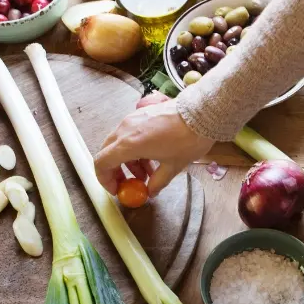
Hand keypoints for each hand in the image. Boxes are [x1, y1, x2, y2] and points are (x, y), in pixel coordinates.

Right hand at [95, 92, 213, 196]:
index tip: (117, 189)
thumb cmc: (187, 139)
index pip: (101, 163)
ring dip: (128, 161)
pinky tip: (152, 156)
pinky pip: (129, 133)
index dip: (105, 180)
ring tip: (148, 172)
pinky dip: (134, 148)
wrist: (202, 112)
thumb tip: (151, 191)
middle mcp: (125, 129)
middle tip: (130, 183)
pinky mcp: (141, 113)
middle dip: (116, 171)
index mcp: (128, 144)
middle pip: (108, 152)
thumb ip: (157, 182)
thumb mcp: (173, 167)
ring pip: (119, 143)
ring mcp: (132, 118)